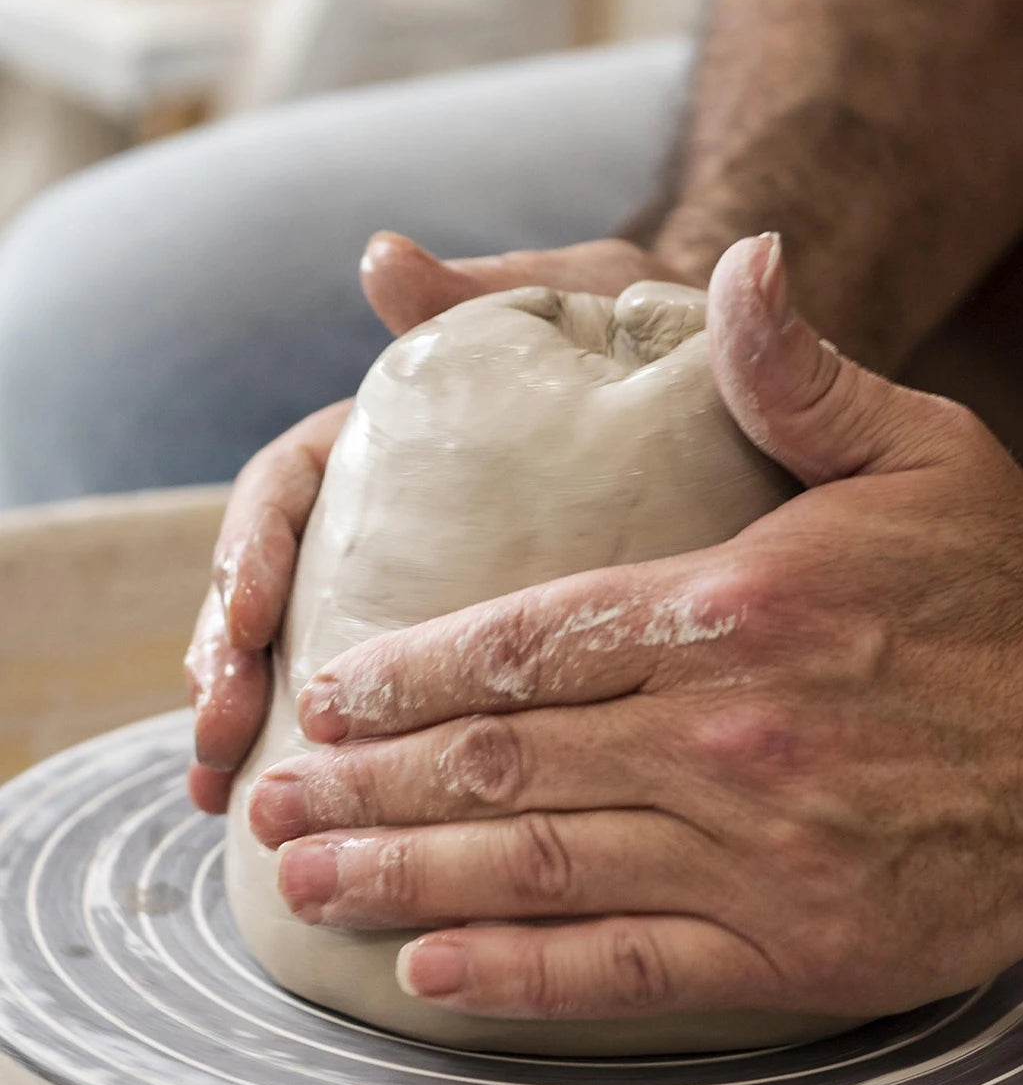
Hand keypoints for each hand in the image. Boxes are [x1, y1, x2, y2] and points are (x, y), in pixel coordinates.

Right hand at [186, 233, 686, 812]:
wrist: (742, 401)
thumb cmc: (657, 342)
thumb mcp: (584, 301)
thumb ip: (494, 289)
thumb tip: (378, 258)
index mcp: (410, 435)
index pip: (300, 485)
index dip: (254, 549)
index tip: (246, 620)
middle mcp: (412, 506)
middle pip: (292, 584)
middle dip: (239, 665)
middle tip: (218, 744)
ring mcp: (445, 571)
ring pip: (332, 652)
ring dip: (272, 725)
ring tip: (233, 793)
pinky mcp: (502, 639)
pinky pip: (420, 702)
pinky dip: (378, 758)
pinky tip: (354, 825)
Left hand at [246, 233, 1022, 1022]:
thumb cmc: (1003, 589)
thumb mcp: (917, 451)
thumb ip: (799, 372)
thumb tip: (746, 257)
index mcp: (737, 609)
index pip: (526, 639)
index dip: (408, 668)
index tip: (327, 687)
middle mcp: (729, 735)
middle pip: (504, 757)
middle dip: (368, 778)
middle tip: (269, 794)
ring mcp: (756, 851)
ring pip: (540, 864)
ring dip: (404, 872)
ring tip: (304, 876)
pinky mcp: (794, 946)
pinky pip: (628, 967)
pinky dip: (519, 973)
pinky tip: (428, 968)